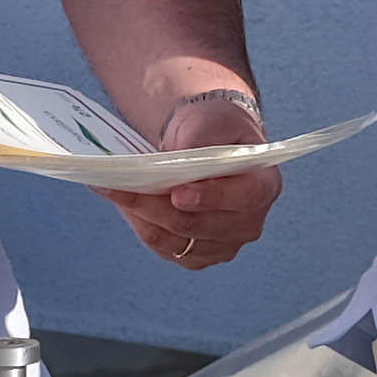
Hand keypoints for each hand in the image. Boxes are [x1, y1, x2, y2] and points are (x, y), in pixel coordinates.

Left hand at [97, 85, 278, 270]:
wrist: (206, 143)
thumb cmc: (214, 129)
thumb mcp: (210, 121)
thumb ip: (199, 142)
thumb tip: (176, 166)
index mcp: (264, 186)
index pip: (243, 198)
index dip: (210, 198)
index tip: (178, 194)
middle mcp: (249, 223)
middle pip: (196, 223)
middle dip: (155, 204)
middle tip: (120, 185)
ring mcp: (223, 244)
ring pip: (173, 237)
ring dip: (139, 213)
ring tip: (112, 188)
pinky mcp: (197, 255)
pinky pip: (162, 245)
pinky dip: (140, 223)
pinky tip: (125, 203)